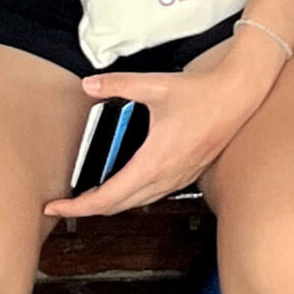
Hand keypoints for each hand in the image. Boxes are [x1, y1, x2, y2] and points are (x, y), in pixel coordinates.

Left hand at [43, 26, 285, 217]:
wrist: (238, 96)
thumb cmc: (201, 93)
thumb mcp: (155, 84)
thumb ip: (118, 84)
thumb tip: (88, 85)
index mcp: (153, 161)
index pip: (107, 197)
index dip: (77, 207)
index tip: (55, 207)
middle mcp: (165, 176)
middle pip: (118, 206)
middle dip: (87, 209)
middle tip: (63, 204)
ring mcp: (178, 178)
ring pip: (136, 203)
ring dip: (110, 204)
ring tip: (88, 196)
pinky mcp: (187, 174)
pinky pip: (152, 194)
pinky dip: (131, 196)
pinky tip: (124, 183)